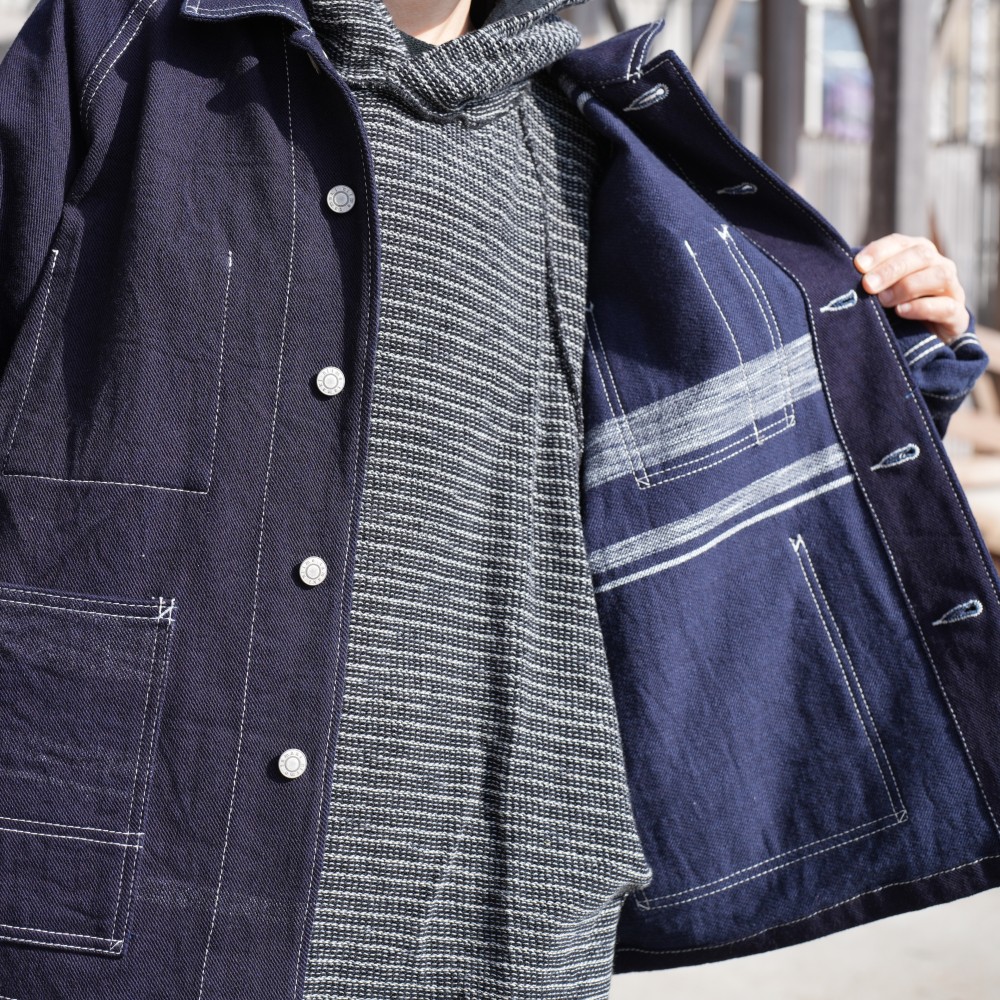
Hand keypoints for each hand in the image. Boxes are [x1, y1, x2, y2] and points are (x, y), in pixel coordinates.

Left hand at [854, 233, 970, 343]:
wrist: (924, 336)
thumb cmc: (894, 307)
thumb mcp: (879, 290)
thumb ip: (868, 279)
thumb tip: (840, 275)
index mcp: (916, 252)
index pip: (899, 242)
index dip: (879, 251)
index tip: (858, 265)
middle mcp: (938, 265)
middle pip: (920, 255)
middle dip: (891, 269)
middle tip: (867, 285)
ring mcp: (951, 288)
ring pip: (938, 276)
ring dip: (907, 286)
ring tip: (884, 300)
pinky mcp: (957, 314)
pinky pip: (946, 306)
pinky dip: (923, 307)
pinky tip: (902, 311)